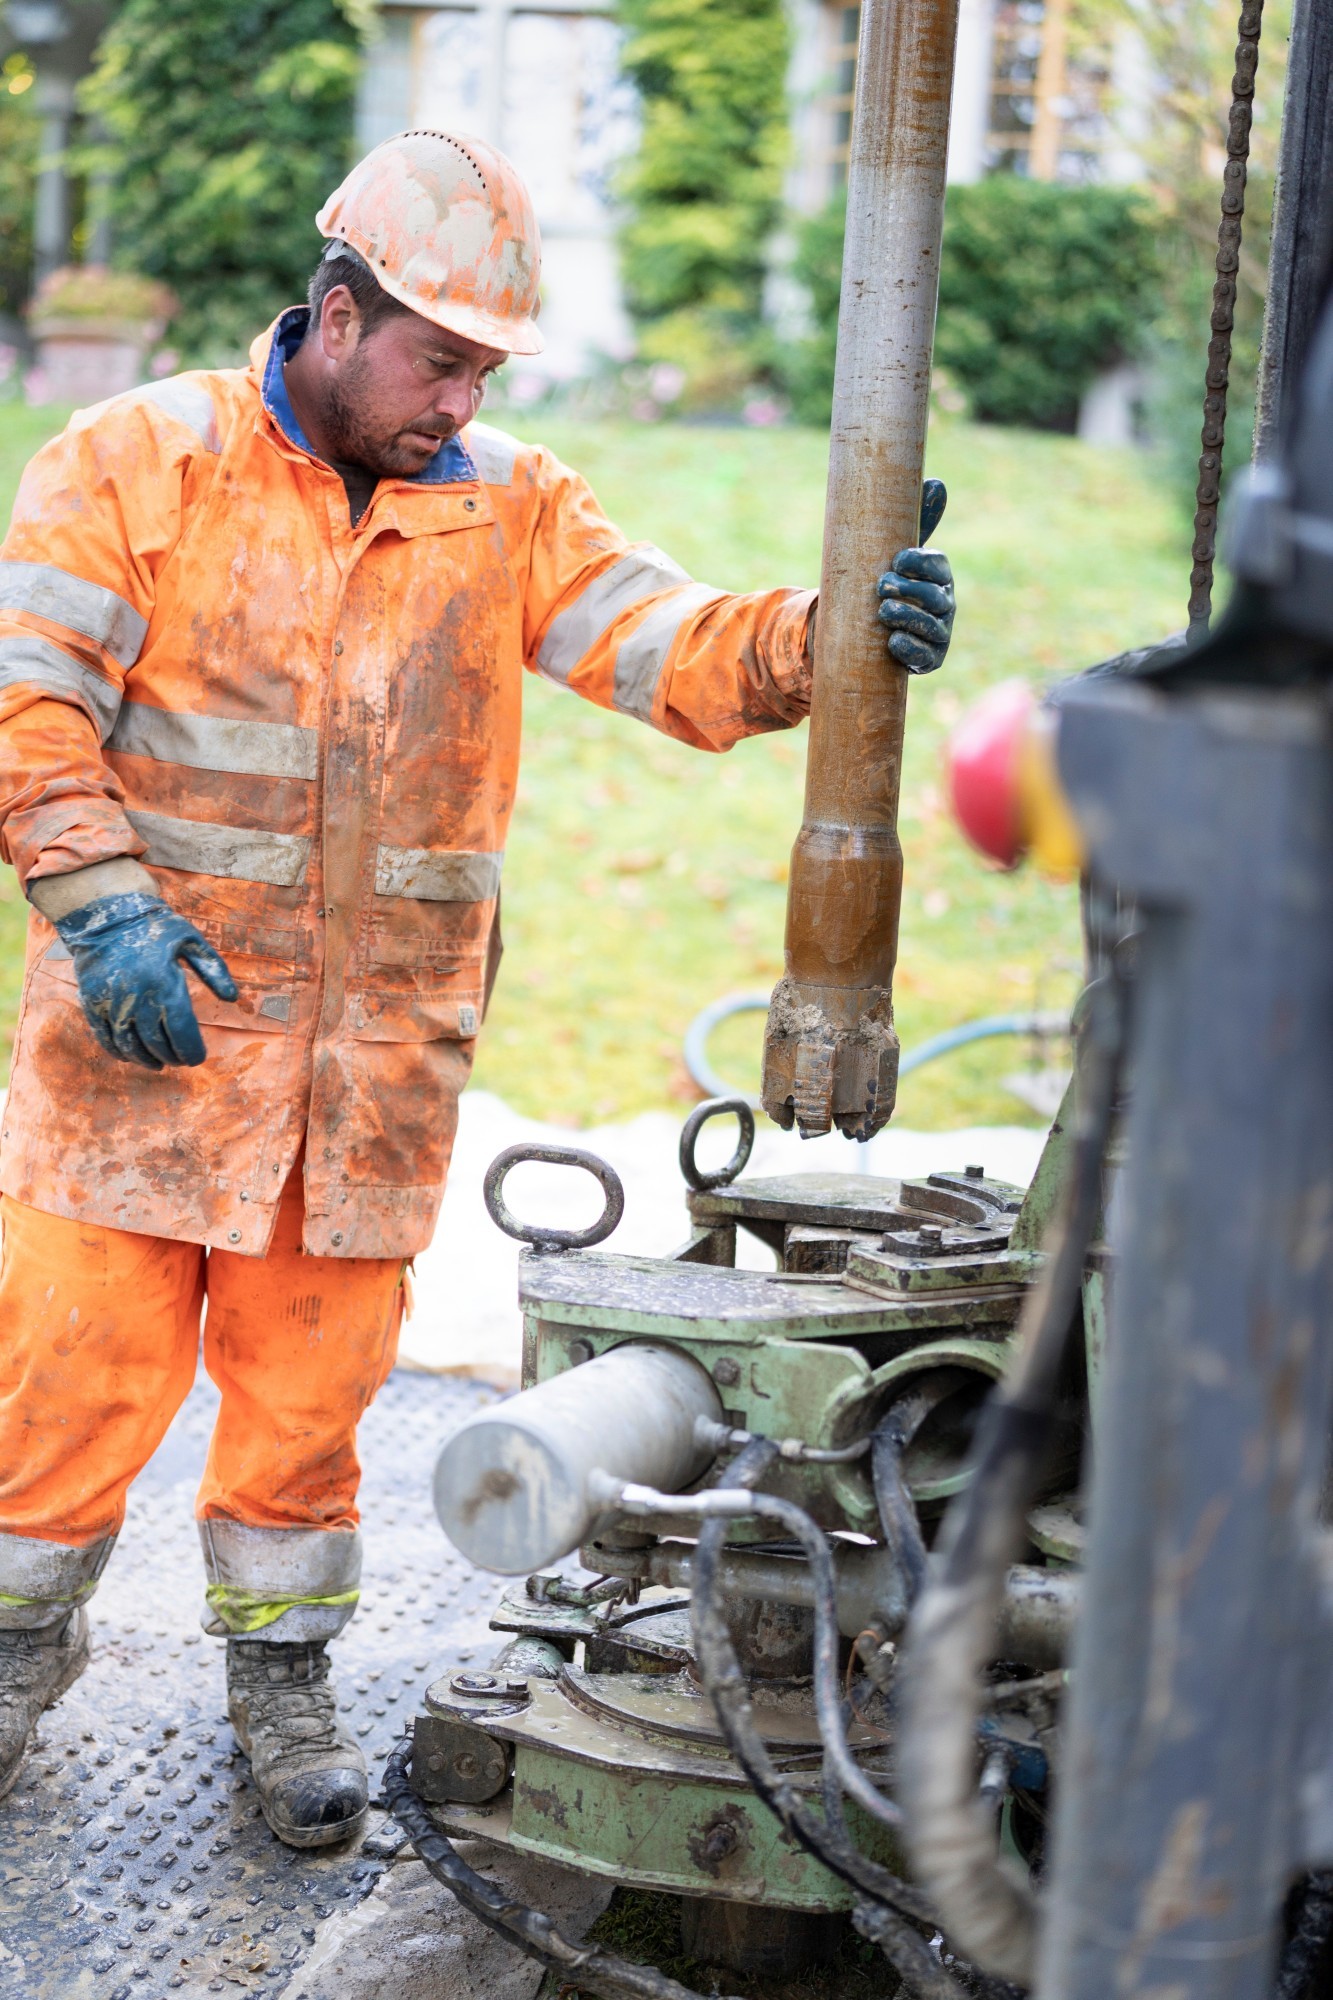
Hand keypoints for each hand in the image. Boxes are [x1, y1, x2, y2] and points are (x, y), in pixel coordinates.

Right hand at [53, 890, 237, 1068]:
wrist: (108, 914)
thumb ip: (214, 970)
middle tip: (180, 1061)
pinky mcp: (92, 1001)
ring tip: (158, 1064)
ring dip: (145, 1060)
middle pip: (156, 1042)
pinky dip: (117, 1051)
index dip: (191, 1051)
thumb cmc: (157, 928)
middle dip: (171, 1057)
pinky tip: (130, 1056)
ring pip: (129, 1044)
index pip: (181, 1031)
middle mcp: (137, 996)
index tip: (197, 1058)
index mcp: (165, 983)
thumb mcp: (192, 942)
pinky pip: (104, 1036)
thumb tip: (233, 998)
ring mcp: (112, 1001)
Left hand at [877, 477, 954, 675]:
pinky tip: (892, 641)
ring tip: (882, 611)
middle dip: (909, 590)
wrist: (875, 629)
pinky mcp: (929, 659)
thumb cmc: (894, 584)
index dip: (920, 562)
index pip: (937, 565)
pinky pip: (924, 656)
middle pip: (935, 596)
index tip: (897, 559)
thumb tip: (936, 481)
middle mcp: (945, 605)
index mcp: (939, 576)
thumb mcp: (901, 556)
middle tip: (881, 585)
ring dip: (906, 617)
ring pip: (931, 626)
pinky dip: (908, 649)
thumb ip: (916, 524)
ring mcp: (939, 634)